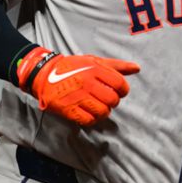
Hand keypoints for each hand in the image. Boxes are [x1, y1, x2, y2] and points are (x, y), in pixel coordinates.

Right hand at [16, 47, 139, 126]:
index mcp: (94, 68)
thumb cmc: (72, 67)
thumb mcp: (94, 61)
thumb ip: (116, 65)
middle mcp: (86, 82)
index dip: (123, 90)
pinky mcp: (68, 109)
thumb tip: (137, 68)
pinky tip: (90, 113)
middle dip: (113, 102)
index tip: (119, 91)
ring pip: (102, 112)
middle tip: (107, 99)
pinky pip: (88, 120)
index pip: (119, 83)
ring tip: (98, 106)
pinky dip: (92, 120)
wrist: (44, 74)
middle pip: (112, 100)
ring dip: (103, 111)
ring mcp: (77, 96)